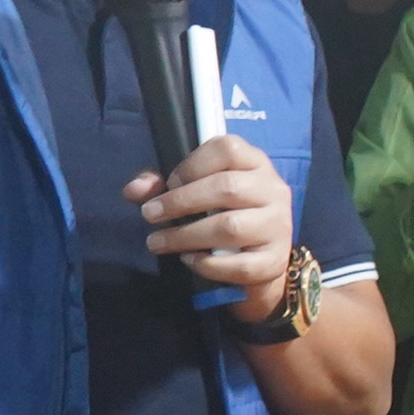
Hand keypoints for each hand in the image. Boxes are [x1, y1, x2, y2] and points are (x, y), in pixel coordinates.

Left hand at [130, 133, 299, 307]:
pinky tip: (189, 260)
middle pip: (227, 187)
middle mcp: (273, 190)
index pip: (229, 149)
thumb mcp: (198, 191)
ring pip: (231, 227)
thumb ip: (163, 185)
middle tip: (150, 215)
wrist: (261, 259)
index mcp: (256, 164)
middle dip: (180, 202)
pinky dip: (207, 265)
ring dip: (186, 236)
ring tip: (158, 242)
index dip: (193, 164)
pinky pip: (239, 265)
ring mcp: (278, 226)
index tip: (170, 182)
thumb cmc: (224, 215)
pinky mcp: (274, 260)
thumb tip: (135, 190)